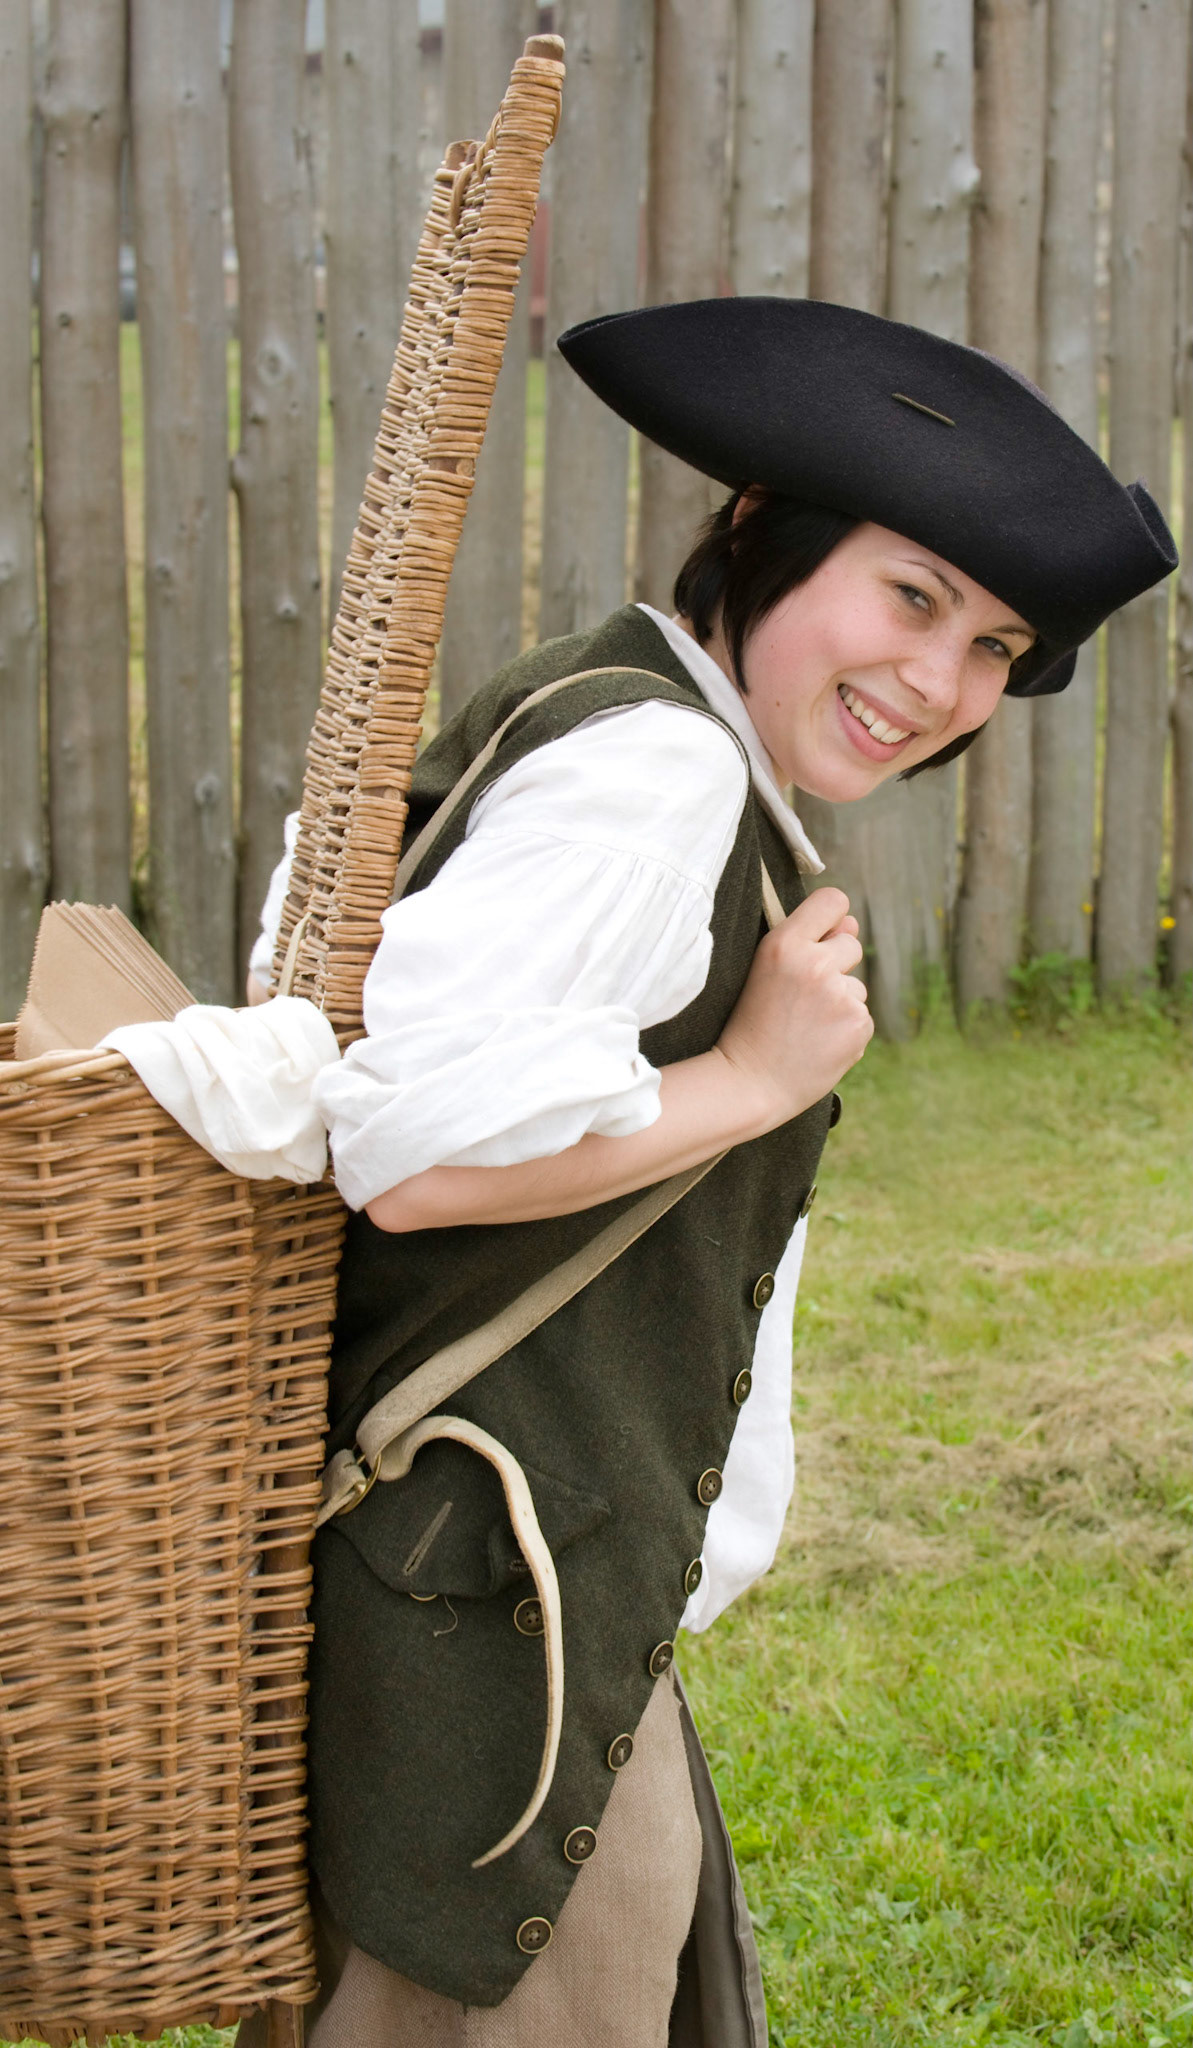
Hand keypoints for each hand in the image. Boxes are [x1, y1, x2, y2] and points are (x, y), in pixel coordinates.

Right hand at [715, 887, 871, 1126]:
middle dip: (835, 965)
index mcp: (784, 944)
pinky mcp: (859, 1024)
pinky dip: (846, 1029)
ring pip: (856, 986)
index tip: (825, 931)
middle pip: (851, 943)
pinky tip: (819, 1042)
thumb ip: (808, 942)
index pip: (833, 901)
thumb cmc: (752, 1025)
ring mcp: (841, 996)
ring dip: (839, 1002)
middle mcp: (816, 964)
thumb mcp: (764, 971)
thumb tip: (852, 924)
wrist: (750, 1082)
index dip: (832, 916)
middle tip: (802, 997)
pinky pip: (862, 1015)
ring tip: (805, 1026)